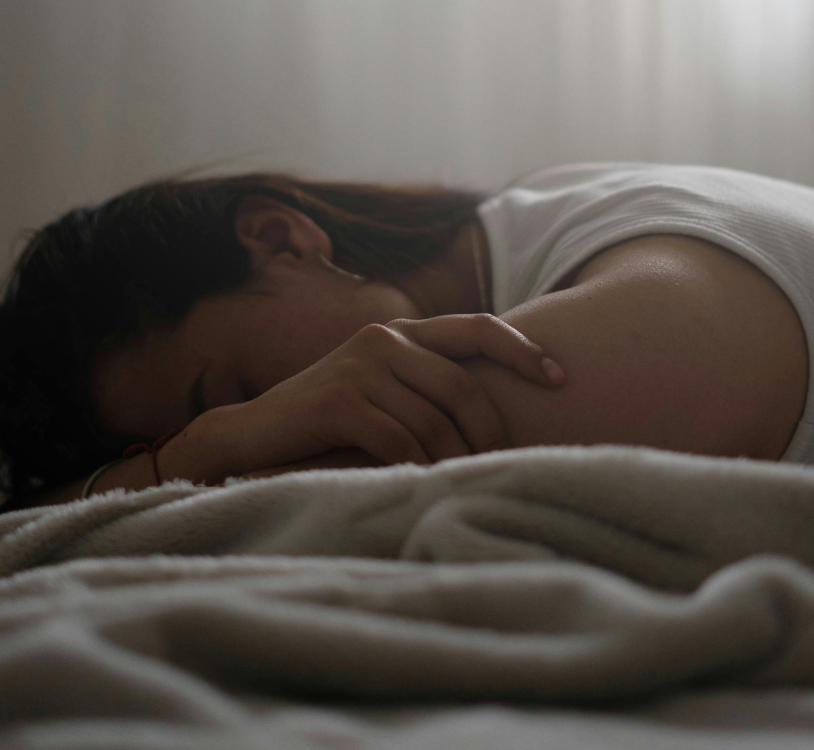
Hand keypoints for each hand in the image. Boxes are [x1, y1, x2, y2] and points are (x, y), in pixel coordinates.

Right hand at [209, 314, 564, 476]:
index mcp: (402, 331)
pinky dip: (417, 469)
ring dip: (452, 461)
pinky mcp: (339, 399)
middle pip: (462, 386)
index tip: (561, 376)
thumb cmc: (329, 422)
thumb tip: (495, 417)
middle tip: (500, 465)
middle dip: (489, 432)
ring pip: (433, 421)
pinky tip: (419, 485)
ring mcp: (360, 365)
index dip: (522, 349)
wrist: (252, 435)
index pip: (477, 327)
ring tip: (459, 485)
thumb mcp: (381, 390)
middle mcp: (384, 338)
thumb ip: (425, 386)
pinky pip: (400, 441)